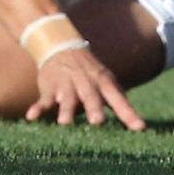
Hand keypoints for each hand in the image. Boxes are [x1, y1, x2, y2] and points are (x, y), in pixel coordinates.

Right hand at [26, 44, 145, 129]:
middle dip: (94, 108)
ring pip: (67, 98)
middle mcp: (86, 83)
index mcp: (104, 83)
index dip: (129, 113)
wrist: (62, 47)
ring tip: (64, 123)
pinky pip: (44, 99)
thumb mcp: (106, 83)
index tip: (139, 128)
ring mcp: (67, 84)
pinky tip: (32, 117)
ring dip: (66, 109)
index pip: (118, 99)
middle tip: (98, 122)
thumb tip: (141, 127)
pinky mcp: (50, 87)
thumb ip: (120, 104)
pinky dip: (38, 108)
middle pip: (91, 96)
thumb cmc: (90, 74)